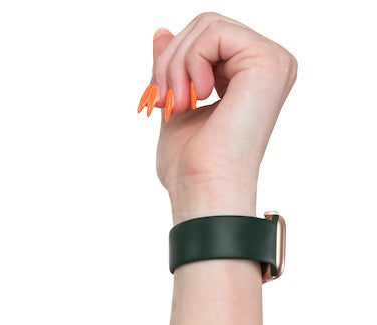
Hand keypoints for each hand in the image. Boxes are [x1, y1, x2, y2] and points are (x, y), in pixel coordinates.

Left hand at [143, 13, 296, 219]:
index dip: (171, 60)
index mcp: (251, 72)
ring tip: (178, 103)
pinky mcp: (268, 62)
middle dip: (170, 60)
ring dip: (175, 65)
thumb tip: (162, 31)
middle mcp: (269, 63)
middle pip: (205, 24)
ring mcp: (273, 60)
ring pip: (207, 25)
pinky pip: (214, 33)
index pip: (205, 36)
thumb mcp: (175, 100)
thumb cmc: (190, 164)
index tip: (161, 98)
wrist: (203, 189)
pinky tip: (196, 97)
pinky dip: (189, 62)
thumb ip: (175, 64)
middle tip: (164, 100)